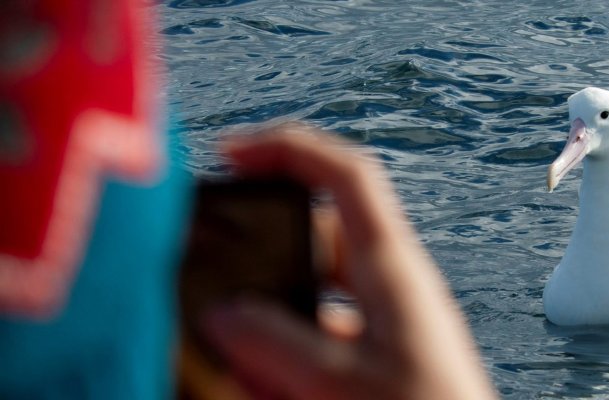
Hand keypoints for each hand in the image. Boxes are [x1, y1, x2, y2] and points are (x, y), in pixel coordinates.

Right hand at [202, 124, 496, 399]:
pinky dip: (286, 354)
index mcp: (391, 265)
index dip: (288, 148)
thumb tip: (223, 313)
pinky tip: (261, 382)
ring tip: (235, 355)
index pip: (345, 174)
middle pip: (314, 237)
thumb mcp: (341, 382)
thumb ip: (273, 344)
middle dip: (261, 254)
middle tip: (211, 275)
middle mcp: (389, 281)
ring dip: (270, 317)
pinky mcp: (379, 352)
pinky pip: (320, 336)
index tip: (230, 153)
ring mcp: (385, 318)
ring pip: (310, 293)